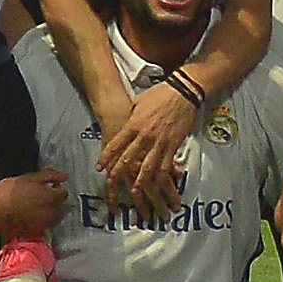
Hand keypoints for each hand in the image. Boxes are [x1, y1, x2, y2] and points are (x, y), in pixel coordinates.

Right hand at [0, 169, 69, 236]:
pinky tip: (26, 215)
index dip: (56, 189)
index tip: (48, 188)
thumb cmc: (9, 190)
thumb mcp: (30, 177)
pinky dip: (37, 221)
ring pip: (50, 217)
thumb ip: (50, 176)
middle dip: (51, 202)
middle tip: (37, 197)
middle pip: (58, 207)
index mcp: (51, 198)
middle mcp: (50, 213)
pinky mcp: (33, 232)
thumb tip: (64, 177)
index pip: (64, 194)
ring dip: (45, 212)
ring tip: (31, 206)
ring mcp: (42, 225)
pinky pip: (41, 226)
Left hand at [99, 81, 198, 219]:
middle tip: (111, 183)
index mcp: (134, 124)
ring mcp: (160, 141)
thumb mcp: (139, 102)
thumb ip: (131, 116)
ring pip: (148, 165)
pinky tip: (159, 184)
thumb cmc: (160, 94)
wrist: (183, 91)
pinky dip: (162, 176)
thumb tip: (126, 124)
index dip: (107, 156)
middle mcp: (145, 135)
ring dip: (140, 179)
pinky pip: (166, 164)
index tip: (100, 167)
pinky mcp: (173, 144)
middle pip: (129, 157)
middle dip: (119, 172)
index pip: (116, 143)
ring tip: (135, 190)